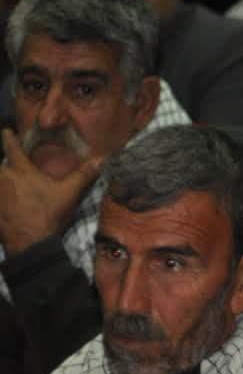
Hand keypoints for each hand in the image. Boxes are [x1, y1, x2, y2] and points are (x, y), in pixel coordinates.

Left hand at [0, 129, 102, 254]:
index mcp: (21, 171)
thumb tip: (102, 158)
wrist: (29, 243)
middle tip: (16, 165)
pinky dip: (2, 197)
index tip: (6, 130)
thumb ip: (83, 175)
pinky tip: (8, 202)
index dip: (8, 136)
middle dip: (7, 162)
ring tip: (12, 183)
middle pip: (1, 164)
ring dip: (3, 180)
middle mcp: (3, 178)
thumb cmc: (48, 214)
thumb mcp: (68, 194)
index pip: (11, 147)